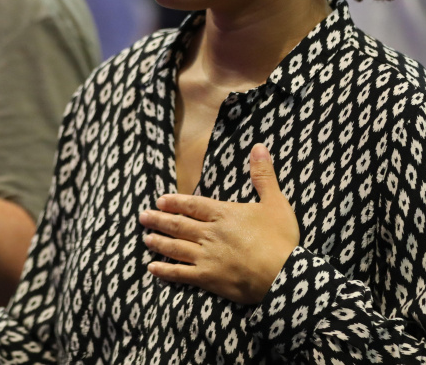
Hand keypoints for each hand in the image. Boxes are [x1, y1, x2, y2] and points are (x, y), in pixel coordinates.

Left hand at [138, 144, 297, 304]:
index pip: (193, 205)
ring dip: (159, 242)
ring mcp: (207, 257)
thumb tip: (259, 146)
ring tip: (145, 238)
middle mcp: (210, 233)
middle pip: (179, 225)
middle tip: (142, 216)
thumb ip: (263, 175)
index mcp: (223, 214)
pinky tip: (152, 269)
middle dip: (159, 220)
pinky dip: (165, 271)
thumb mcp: (275, 202)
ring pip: (175, 247)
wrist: (283, 275)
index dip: (175, 202)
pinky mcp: (208, 278)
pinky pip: (180, 274)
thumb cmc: (280, 239)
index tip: (159, 200)